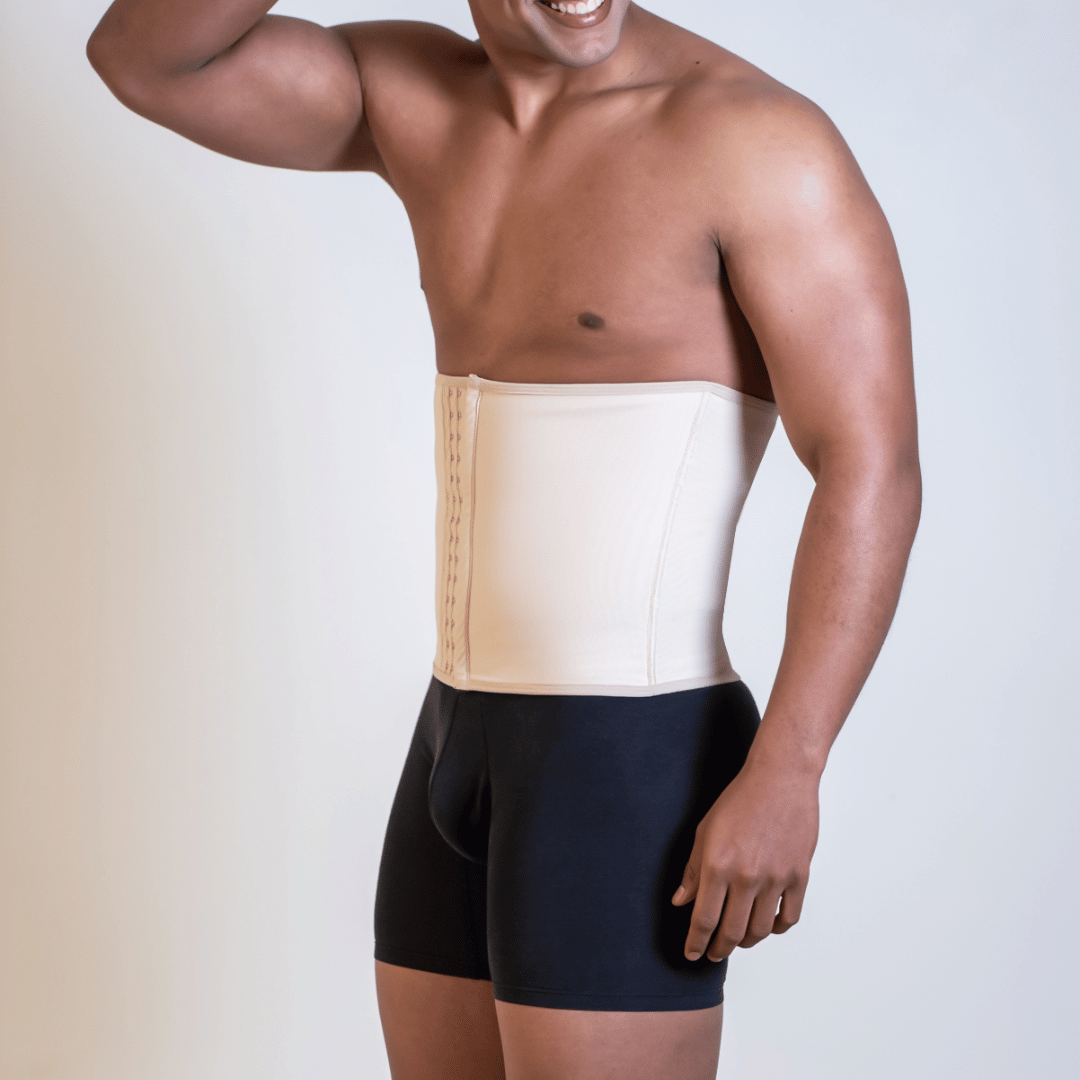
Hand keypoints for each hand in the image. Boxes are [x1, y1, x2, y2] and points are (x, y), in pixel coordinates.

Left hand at [671, 757, 819, 960]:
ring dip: (746, 942)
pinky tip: (767, 926)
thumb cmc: (740, 800)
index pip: (704, 919)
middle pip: (731, 932)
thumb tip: (681, 901)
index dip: (696, 942)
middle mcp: (747, 877)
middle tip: (713, 953)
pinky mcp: (799, 876)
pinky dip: (777, 929)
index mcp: (718, 865)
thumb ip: (693, 870)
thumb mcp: (705, 831)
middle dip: (719, 948)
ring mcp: (776, 878)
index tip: (692, 953)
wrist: (780, 779)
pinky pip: (789, 917)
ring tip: (737, 940)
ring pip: (760, 930)